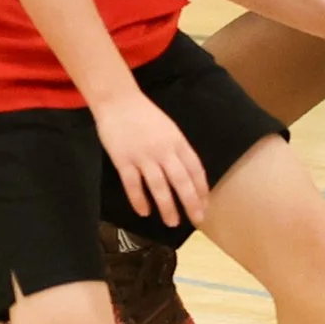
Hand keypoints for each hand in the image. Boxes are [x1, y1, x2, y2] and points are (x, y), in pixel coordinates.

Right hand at [93, 90, 212, 227]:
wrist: (119, 101)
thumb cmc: (145, 116)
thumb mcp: (170, 130)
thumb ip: (178, 151)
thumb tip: (188, 175)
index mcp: (178, 142)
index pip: (195, 170)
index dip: (202, 189)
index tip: (205, 205)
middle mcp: (164, 150)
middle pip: (181, 181)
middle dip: (191, 202)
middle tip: (197, 220)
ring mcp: (143, 156)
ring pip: (159, 186)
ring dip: (167, 206)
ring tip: (172, 222)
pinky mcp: (123, 160)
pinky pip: (133, 184)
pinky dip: (139, 199)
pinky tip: (144, 212)